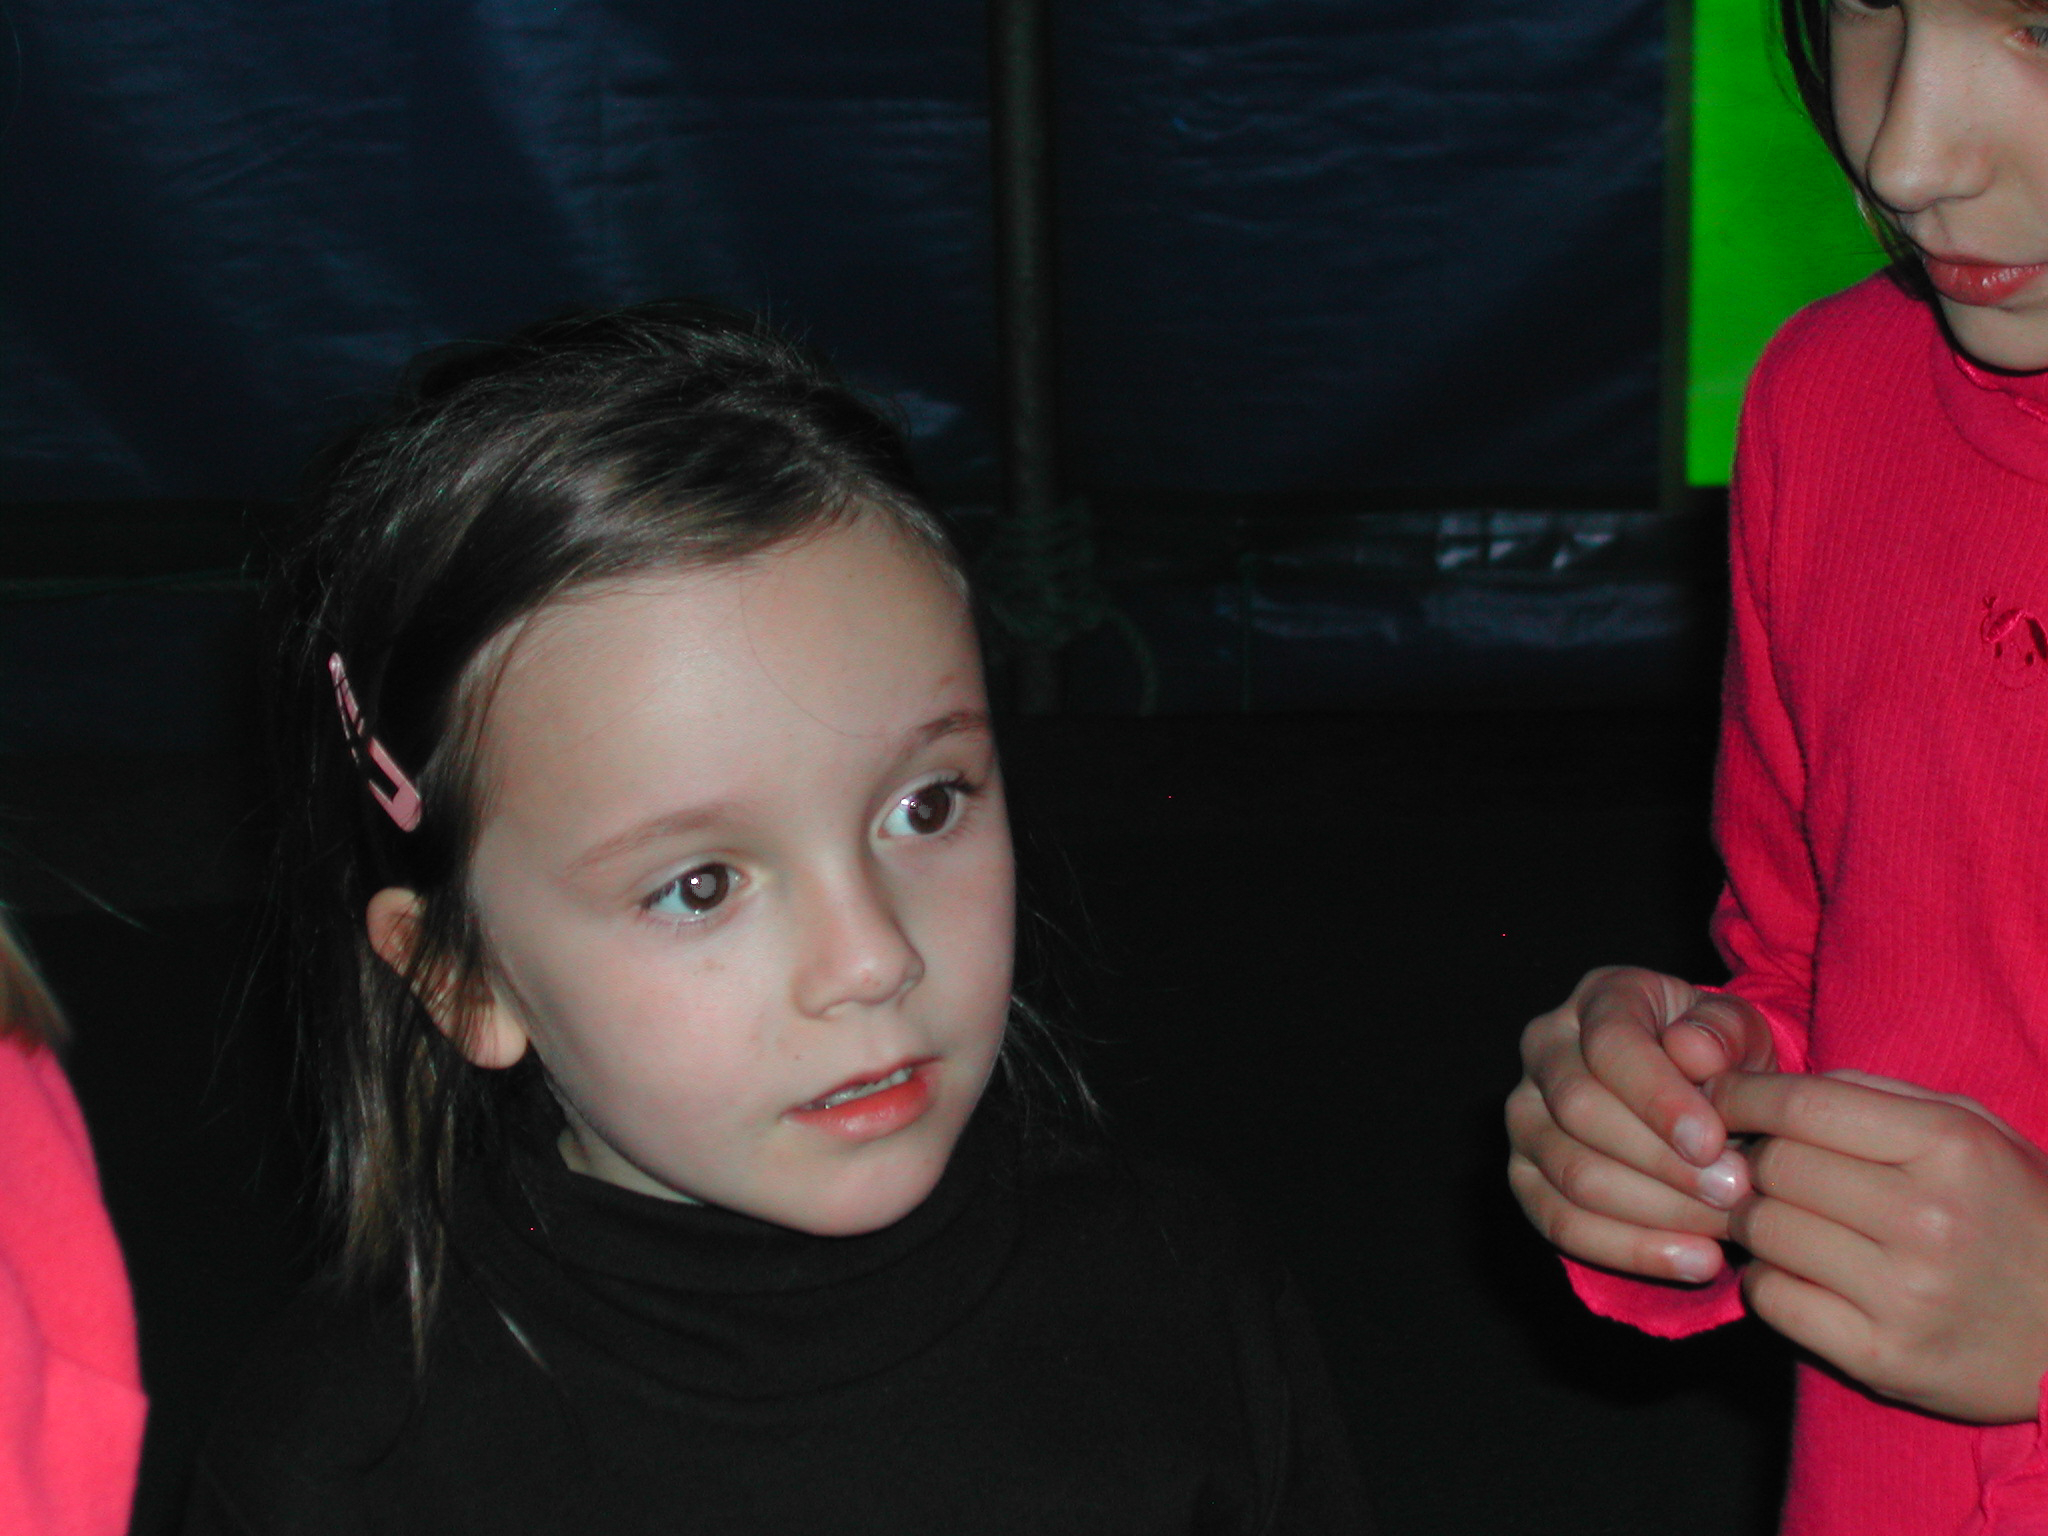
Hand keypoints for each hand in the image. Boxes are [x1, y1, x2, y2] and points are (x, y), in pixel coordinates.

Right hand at [1506, 966, 1775, 1282]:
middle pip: (1581, 1111)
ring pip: (1572, 1173)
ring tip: (1728, 1227)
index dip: (1658, 1096)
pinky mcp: (1525, 1177)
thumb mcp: (1739, 1032)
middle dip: (1663, 1161)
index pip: (1610, 1044)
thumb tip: (1690, 1051)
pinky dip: (1633, 1251)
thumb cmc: (1720, 1060)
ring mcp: (1525, 1117)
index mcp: (1597, 1000)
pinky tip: (1699, 1261)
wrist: (1699, 1103)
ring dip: (1657, 1210)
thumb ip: (1723, 1032)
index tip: (1713, 1142)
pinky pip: (1562, 1224)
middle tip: (1736, 1192)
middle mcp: (1543, 1051)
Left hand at [1714, 1070, 2047, 1422]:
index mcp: (1950, 1148)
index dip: (1742, 1096)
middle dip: (1748, 1159)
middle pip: (1775, 1166)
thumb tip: (1777, 1084)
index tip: (1718, 1097)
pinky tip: (1795, 1272)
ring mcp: (1904, 1295)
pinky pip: (1772, 1298)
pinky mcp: (1882, 1358)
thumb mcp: (1977, 1134)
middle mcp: (1927, 1219)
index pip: (1804, 1106)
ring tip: (1778, 1217)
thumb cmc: (2020, 1216)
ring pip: (1763, 1229)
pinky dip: (1765, 1280)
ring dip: (1752, 1219)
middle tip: (1752, 1167)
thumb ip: (1880, 1096)